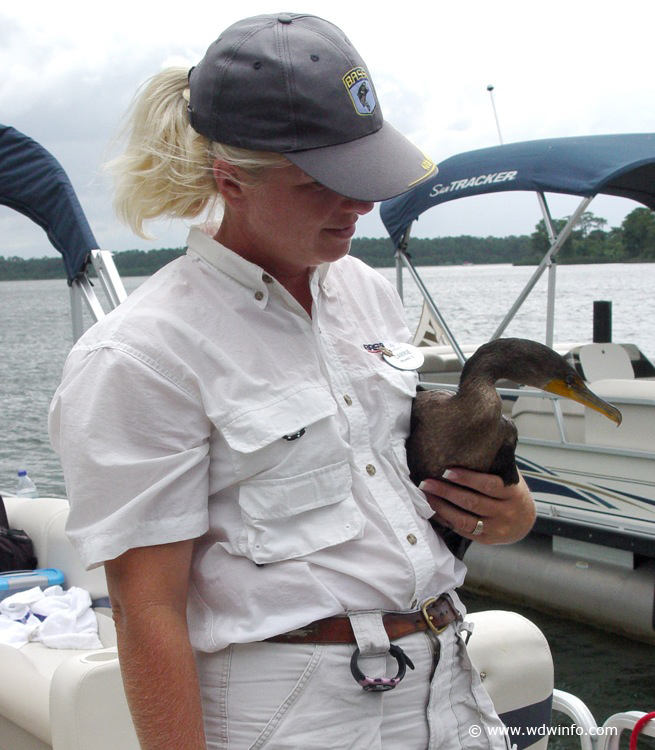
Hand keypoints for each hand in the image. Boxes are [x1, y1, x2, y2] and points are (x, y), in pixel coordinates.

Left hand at [420, 468, 535, 544]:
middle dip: (446, 492)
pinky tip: (434, 509)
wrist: (525, 520)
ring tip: (427, 496)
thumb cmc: (512, 492)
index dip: (467, 478)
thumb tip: (465, 448)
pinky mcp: (486, 539)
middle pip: (472, 502)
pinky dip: (446, 520)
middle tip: (427, 482)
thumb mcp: (511, 478)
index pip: (488, 485)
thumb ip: (494, 467)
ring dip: (442, 507)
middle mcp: (506, 512)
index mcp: (513, 493)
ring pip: (464, 519)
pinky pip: (462, 530)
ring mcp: (496, 528)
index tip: (447, 471)